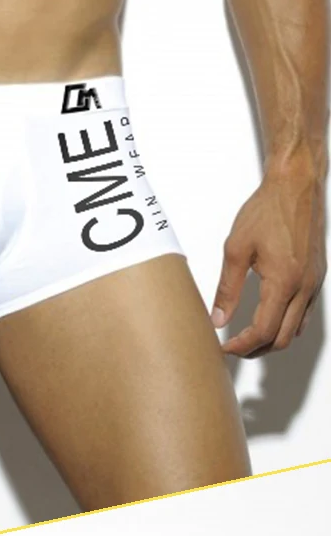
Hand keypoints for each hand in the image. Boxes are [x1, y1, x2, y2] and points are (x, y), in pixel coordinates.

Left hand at [211, 160, 326, 356]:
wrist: (296, 186)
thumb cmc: (267, 210)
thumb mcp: (236, 249)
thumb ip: (227, 288)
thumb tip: (219, 318)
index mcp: (284, 282)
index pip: (263, 331)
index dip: (242, 346)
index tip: (225, 348)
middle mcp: (304, 287)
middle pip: (283, 337)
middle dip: (257, 349)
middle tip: (234, 348)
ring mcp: (314, 283)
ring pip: (297, 328)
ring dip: (273, 339)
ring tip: (248, 337)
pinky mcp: (317, 276)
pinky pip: (305, 312)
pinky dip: (287, 324)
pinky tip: (269, 318)